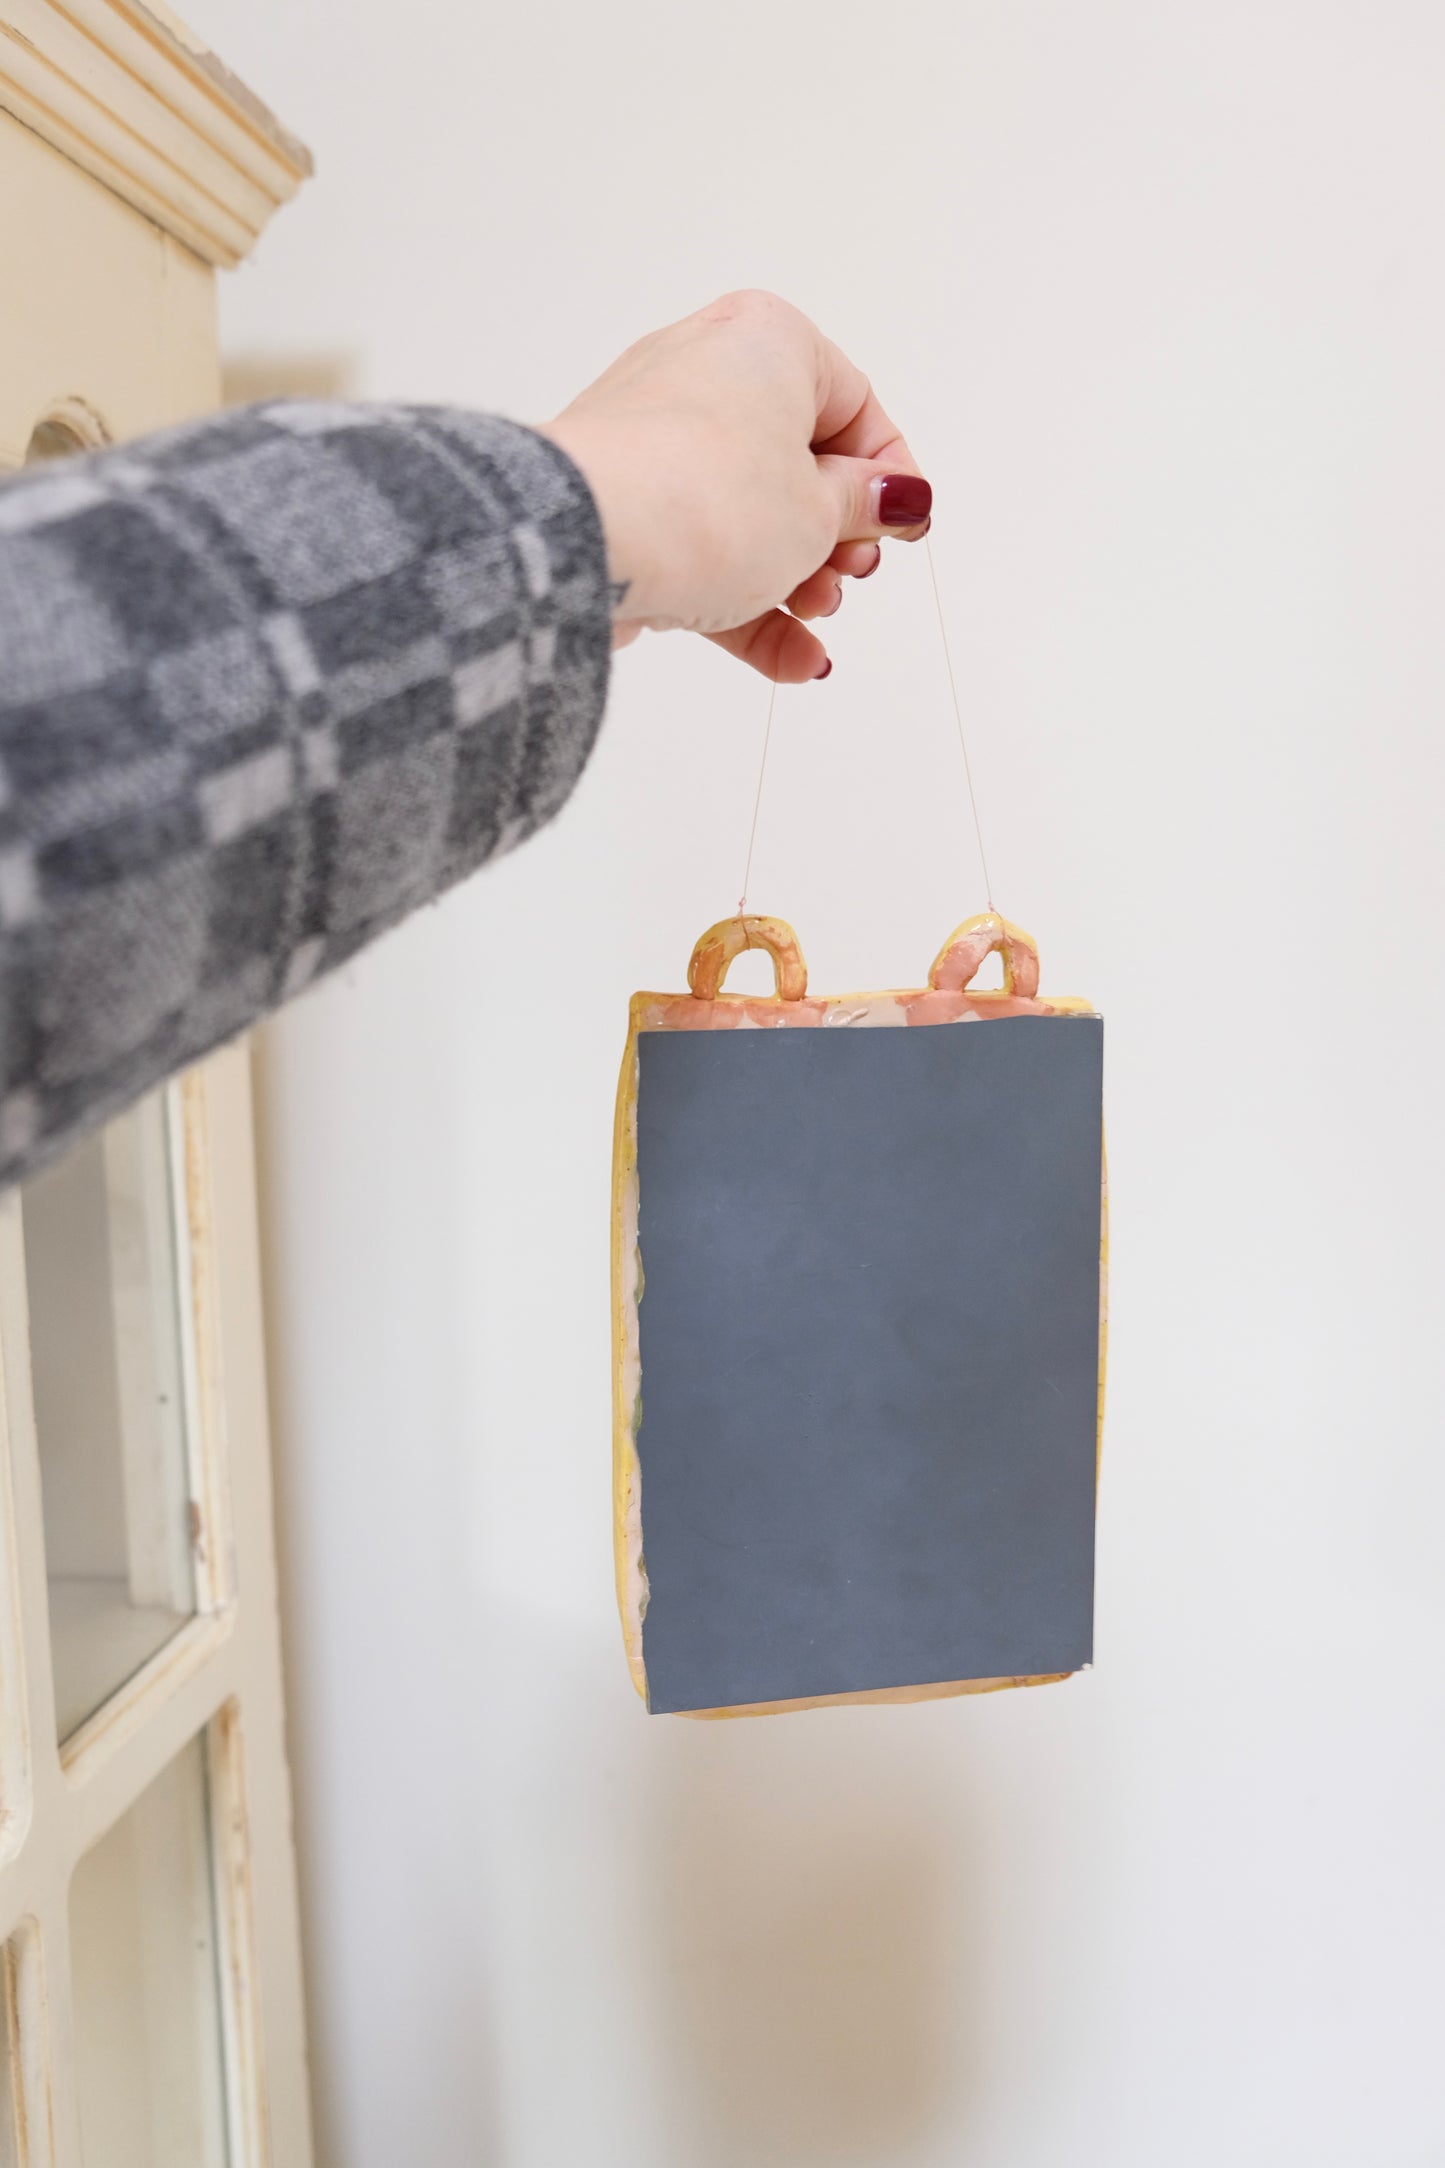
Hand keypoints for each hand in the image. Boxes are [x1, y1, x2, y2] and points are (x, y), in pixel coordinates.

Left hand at [538, 290, 930, 683]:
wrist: (585, 543)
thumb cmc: (709, 499)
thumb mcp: (819, 512)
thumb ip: (863, 506)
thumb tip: (898, 497)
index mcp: (766, 340)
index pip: (853, 404)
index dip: (887, 477)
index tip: (901, 531)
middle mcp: (707, 371)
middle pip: (798, 464)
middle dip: (834, 537)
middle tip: (848, 577)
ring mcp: (656, 442)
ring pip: (748, 516)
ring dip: (794, 578)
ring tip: (815, 616)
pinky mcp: (625, 506)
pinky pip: (701, 552)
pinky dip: (745, 603)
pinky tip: (794, 660)